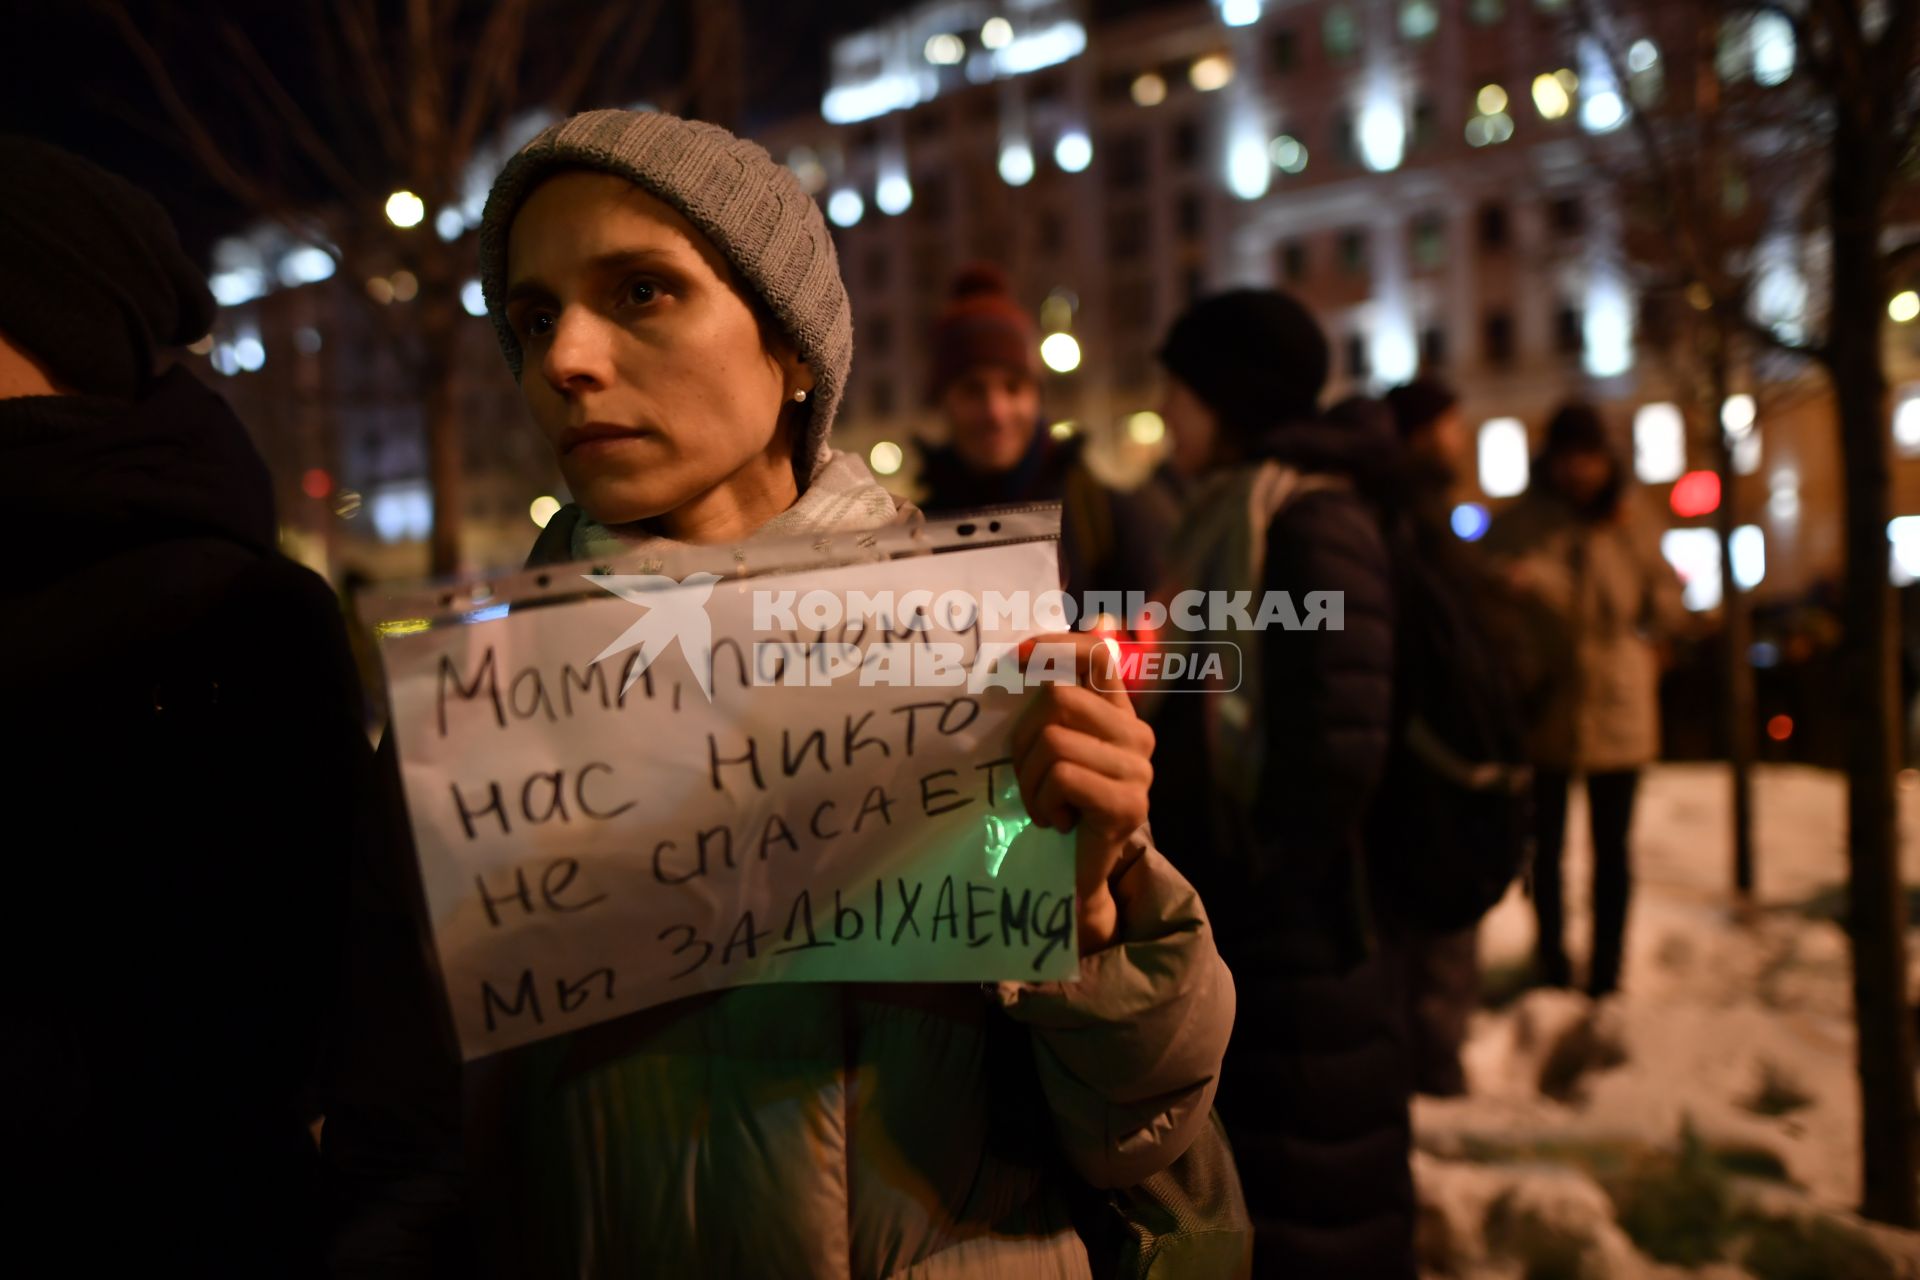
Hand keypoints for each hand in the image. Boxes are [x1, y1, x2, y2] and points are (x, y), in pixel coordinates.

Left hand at [1010, 633, 1154, 952]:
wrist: (1074, 877)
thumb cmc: (1056, 806)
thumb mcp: (1053, 748)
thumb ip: (1055, 704)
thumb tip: (1060, 636)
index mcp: (1119, 714)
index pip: (1098, 655)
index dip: (1057, 646)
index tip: (1018, 657)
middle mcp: (1137, 735)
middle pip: (1059, 699)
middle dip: (1023, 739)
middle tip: (1028, 776)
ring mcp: (1138, 770)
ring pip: (1054, 740)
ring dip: (1030, 778)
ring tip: (1042, 803)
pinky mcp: (1127, 804)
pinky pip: (1062, 777)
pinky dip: (1042, 802)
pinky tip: (1054, 821)